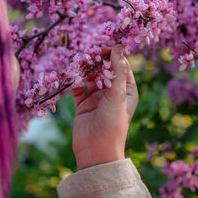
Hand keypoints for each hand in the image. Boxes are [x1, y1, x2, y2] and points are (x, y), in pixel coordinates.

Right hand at [71, 45, 138, 168]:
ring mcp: (96, 98)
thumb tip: (118, 46)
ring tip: (77, 62)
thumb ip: (117, 70)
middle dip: (95, 61)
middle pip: (103, 70)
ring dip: (83, 70)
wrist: (96, 151)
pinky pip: (77, 89)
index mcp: (126, 90)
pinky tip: (71, 76)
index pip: (120, 66)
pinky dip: (74, 82)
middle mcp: (111, 92)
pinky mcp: (82, 105)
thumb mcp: (118, 95)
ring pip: (89, 77)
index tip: (102, 46)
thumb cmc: (113, 124)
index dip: (112, 54)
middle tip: (87, 53)